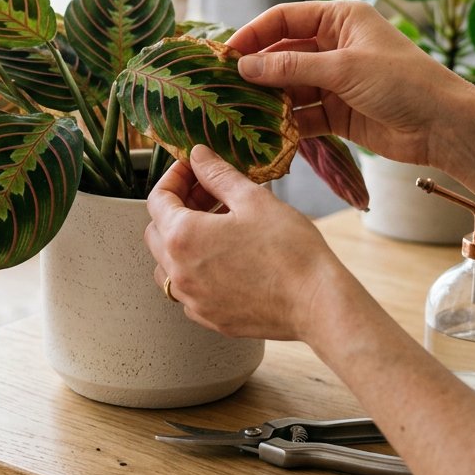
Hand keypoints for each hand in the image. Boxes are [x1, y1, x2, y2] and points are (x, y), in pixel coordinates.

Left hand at [145, 145, 338, 340]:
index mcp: (182, 237)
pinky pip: (188, 290)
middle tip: (208, 192)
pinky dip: (196, 270)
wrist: (317, 303)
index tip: (193, 168)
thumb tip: (198, 156)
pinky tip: (225, 257)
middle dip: (177, 206)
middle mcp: (179, 273)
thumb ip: (218, 174)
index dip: (174, 177)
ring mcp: (193, 300)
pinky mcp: (210, 317)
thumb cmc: (290, 251)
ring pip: (168, 264)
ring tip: (217, 225)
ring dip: (182, 240)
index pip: (158, 199)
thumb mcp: (253, 199)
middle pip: (156, 231)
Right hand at [228, 0, 471, 166]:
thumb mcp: (344, 68)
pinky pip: (302, 114)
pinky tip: (267, 132)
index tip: (226, 53)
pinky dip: (286, 123)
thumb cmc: (403, 82)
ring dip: (269, 99)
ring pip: (290, 86)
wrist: (443, 127)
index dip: (254, 33)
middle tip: (225, 87)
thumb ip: (292, 67)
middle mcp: (335, 46)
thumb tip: (245, 66)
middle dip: (257, 70)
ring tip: (241, 112)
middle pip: (283, 54)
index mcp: (341, 19)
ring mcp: (335, 81)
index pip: (285, 18)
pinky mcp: (337, 113)